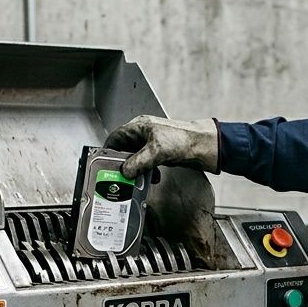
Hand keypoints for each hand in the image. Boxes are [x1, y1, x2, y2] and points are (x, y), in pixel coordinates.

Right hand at [104, 116, 218, 177]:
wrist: (204, 146)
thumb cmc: (184, 139)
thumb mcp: (156, 151)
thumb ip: (138, 162)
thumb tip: (125, 171)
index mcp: (139, 126)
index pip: (116, 137)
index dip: (108, 150)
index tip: (104, 163)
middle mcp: (144, 134)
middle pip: (125, 150)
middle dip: (123, 164)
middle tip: (120, 176)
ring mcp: (152, 144)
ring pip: (136, 159)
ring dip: (136, 171)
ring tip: (137, 180)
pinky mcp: (160, 154)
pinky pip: (147, 165)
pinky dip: (147, 173)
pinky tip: (152, 178)